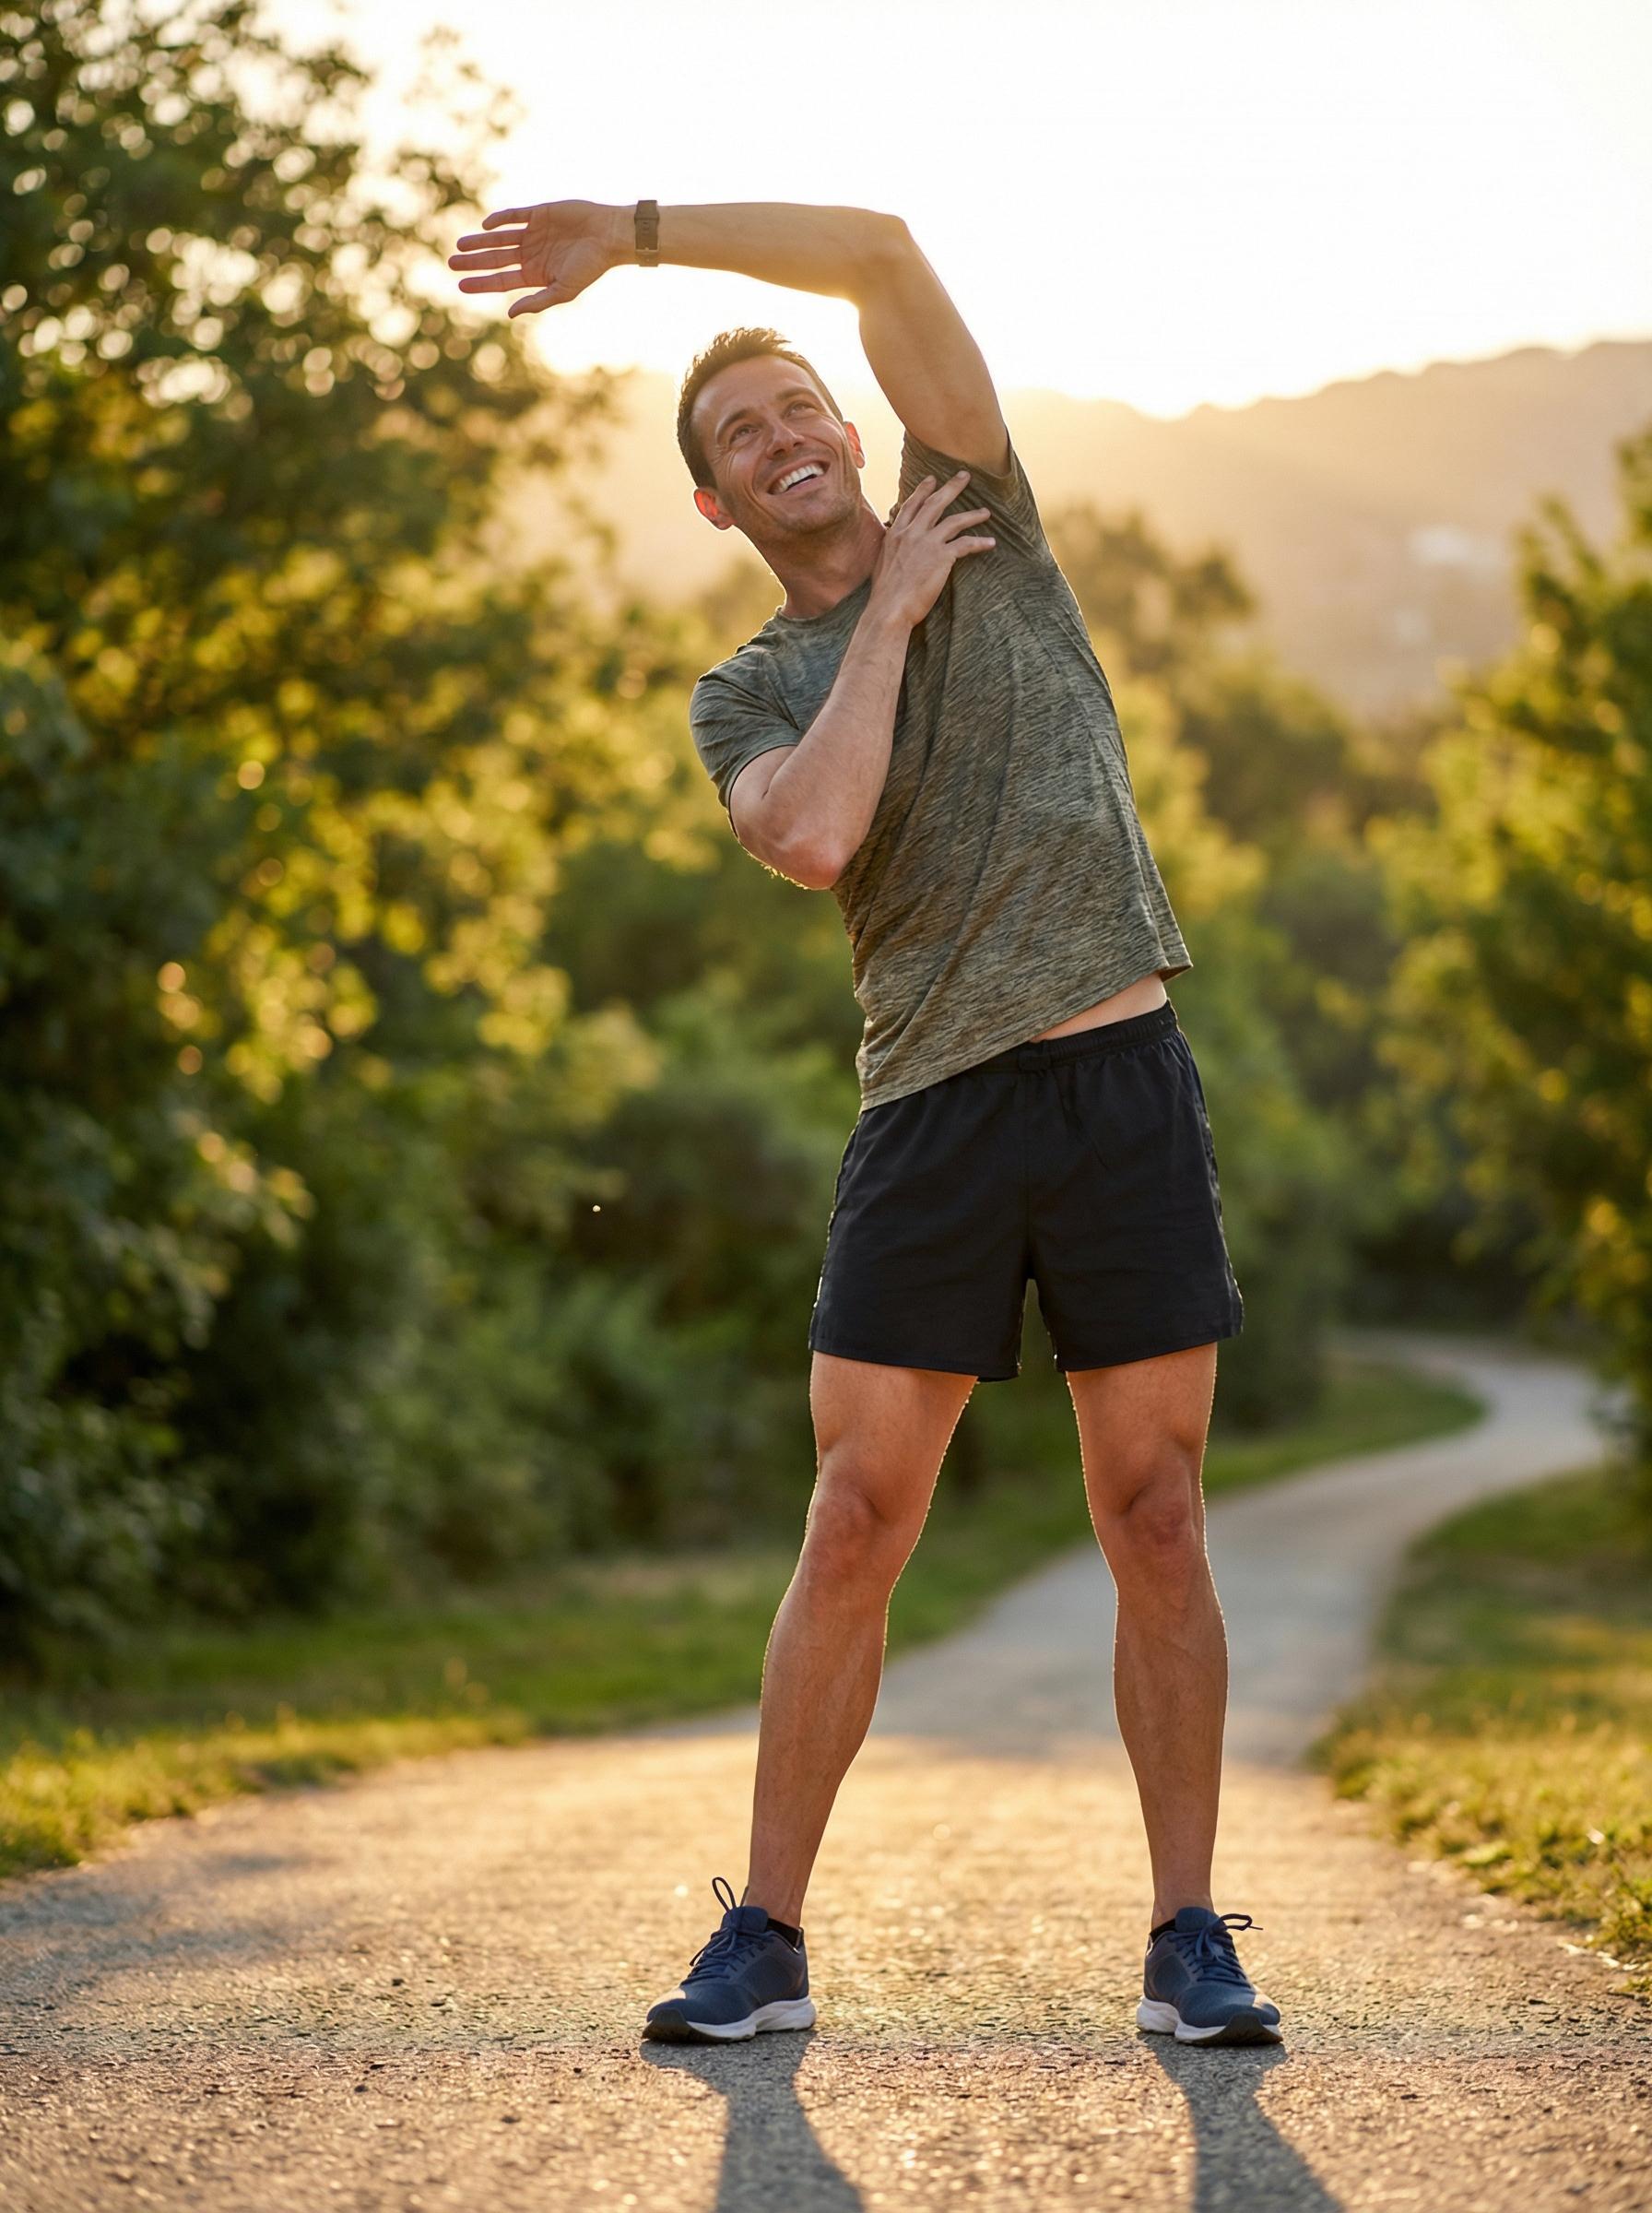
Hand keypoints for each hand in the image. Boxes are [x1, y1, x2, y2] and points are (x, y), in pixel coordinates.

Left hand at [447, 200, 621, 316]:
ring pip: (499, 238)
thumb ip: (537, 302)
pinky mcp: (539, 213)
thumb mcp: (563, 291)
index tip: (461, 285)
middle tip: (451, 264)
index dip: (482, 282)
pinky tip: (486, 225)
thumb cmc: (590, 267)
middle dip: (474, 262)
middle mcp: (531, 254)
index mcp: (535, 274)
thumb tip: (509, 314)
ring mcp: (533, 233)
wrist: (609, 236)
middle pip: (496, 259)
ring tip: (460, 246)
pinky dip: (499, 220)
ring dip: (480, 241)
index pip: (502, 280)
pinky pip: (514, 216)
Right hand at [869, 472, 994, 628]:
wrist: (889, 609)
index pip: (911, 505)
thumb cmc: (885, 594)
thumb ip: (892, 550)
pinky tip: (991, 543)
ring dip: (972, 515)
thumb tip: (894, 550)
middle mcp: (911, 533)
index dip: (922, 490)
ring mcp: (927, 543)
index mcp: (895, 534)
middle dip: (952, 487)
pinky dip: (980, 542)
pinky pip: (966, 544)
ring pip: (954, 520)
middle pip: (935, 503)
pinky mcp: (941, 557)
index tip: (931, 480)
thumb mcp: (883, 564)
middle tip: (964, 476)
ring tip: (986, 512)